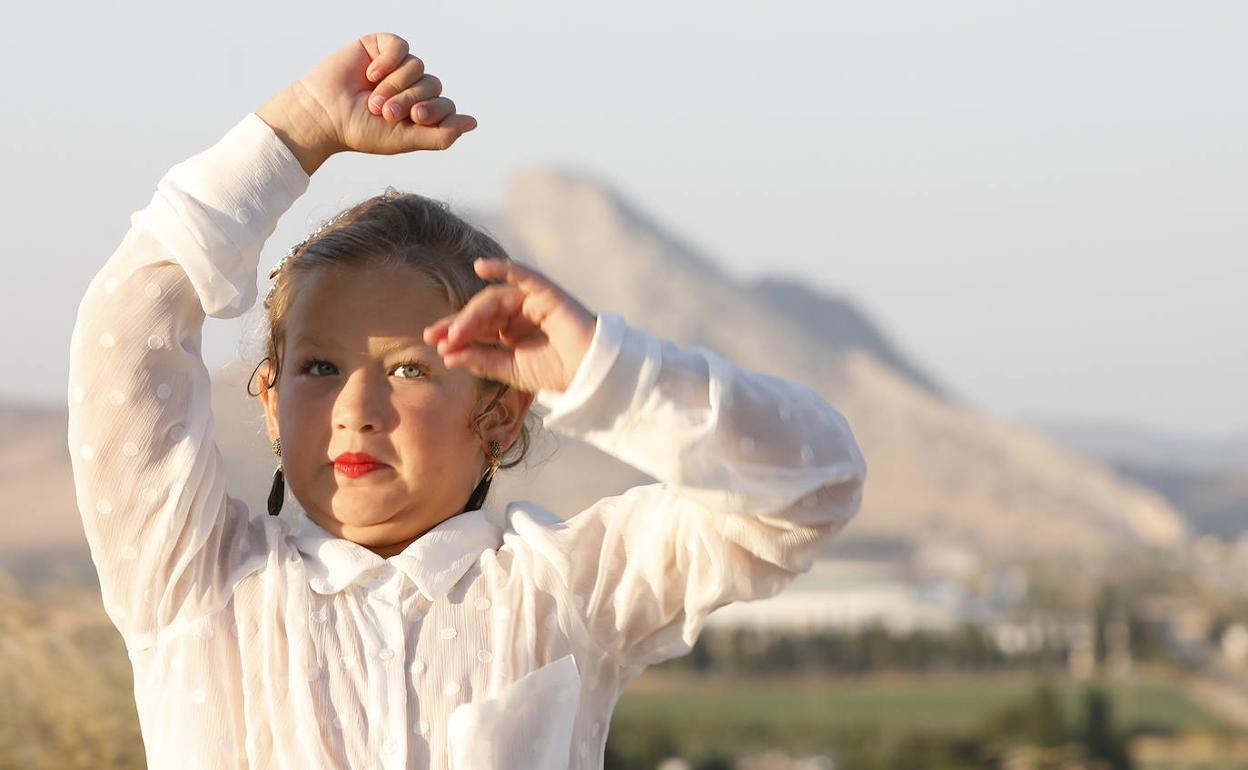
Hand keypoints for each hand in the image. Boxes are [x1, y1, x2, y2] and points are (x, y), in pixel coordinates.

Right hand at [257, 32, 476, 173]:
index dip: (434, 110)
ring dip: (395, 85)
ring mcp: (398, 67)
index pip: (446, 105)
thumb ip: (440, 135)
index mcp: (421, 110)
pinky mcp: (381, 48)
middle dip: (410, 100)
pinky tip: (370, 75)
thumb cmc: (361, 131)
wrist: (324, 115)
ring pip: (417, 67)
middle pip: (433, 85)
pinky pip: (400, 47)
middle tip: (384, 113)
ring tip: (372, 99)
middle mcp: (413, 88)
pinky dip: (388, 62)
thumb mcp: (404, 140)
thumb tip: (472, 123)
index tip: (414, 119)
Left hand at [423, 259, 597, 394]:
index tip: (432, 342)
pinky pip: (523, 275)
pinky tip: (482, 267)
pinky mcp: (546, 293)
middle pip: (481, 312)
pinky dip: (503, 268)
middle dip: (458, 324)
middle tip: (437, 338)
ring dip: (472, 314)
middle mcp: (518, 312)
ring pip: (494, 299)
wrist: (589, 374)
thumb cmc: (556, 372)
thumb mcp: (509, 370)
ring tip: (456, 332)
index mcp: (510, 330)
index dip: (454, 332)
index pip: (477, 326)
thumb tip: (446, 355)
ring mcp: (532, 300)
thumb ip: (480, 360)